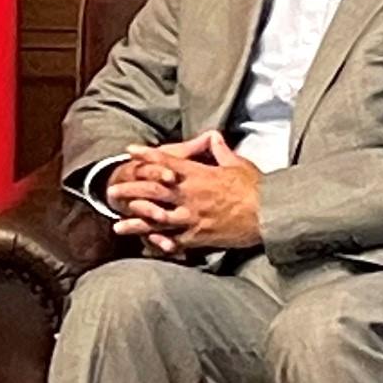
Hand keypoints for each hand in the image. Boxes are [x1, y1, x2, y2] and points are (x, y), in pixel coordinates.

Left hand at [109, 129, 262, 254]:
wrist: (271, 214)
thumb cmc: (257, 188)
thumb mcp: (239, 164)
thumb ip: (221, 152)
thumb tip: (214, 137)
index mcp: (199, 175)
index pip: (166, 161)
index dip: (146, 155)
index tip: (129, 151)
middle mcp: (191, 194)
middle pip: (153, 190)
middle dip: (131, 190)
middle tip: (111, 191)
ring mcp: (194, 216)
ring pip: (158, 218)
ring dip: (136, 222)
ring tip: (118, 224)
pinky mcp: (202, 236)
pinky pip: (176, 240)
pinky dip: (160, 242)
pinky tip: (146, 245)